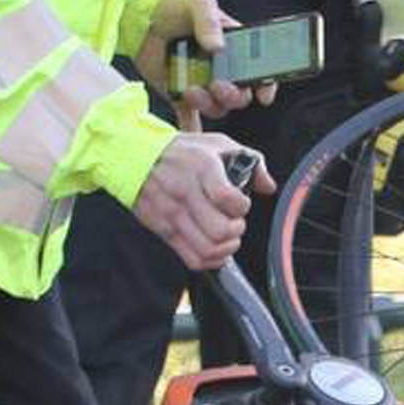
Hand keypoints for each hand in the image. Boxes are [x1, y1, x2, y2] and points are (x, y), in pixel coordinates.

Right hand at [132, 133, 277, 269]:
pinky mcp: (163, 230)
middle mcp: (186, 193)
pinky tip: (216, 249)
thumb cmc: (181, 151)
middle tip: (236, 222)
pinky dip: (210, 260)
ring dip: (226, 248)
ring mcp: (172, 214)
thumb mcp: (218, 144)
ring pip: (207, 249)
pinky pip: (191, 258)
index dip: (242, 206)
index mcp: (202, 168)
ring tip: (228, 236)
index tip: (242, 203)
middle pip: (219, 230)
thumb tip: (268, 186)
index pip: (228, 199)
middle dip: (236, 230)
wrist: (135, 157)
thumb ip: (251, 161)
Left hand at [134, 0, 277, 126]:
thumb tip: (218, 46)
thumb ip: (210, 19)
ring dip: (207, 104)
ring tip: (191, 90)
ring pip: (215, 107)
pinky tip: (190, 134)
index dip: (265, 85)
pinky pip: (189, 116)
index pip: (260, 70)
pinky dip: (191, 127)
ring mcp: (201, 82)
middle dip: (232, 95)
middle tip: (218, 85)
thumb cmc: (175, 3)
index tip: (262, 95)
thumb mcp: (198, 0)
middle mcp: (221, 68)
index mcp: (234, 46)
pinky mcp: (179, 93)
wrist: (140, 14)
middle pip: (239, 94)